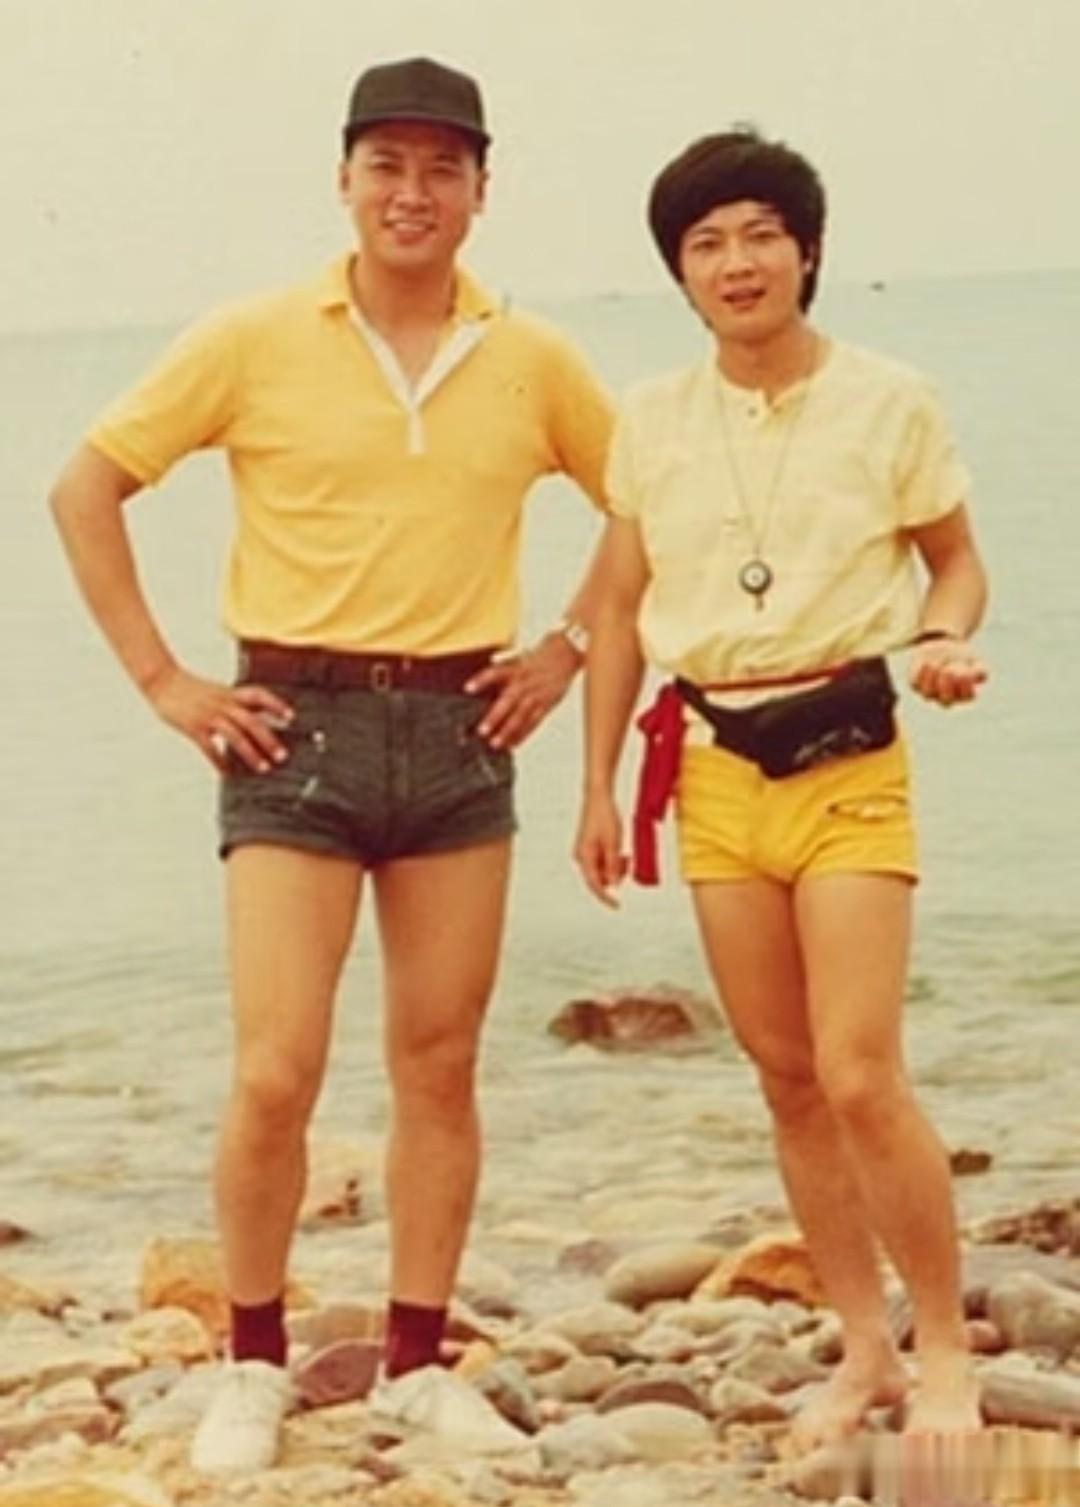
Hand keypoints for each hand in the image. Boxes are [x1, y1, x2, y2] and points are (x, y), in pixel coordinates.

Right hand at [144, 665, 294, 771]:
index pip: (258, 695)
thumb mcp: (218, 690)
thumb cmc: (190, 687)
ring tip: (263, 767)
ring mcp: (208, 715)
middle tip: (282, 755)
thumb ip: (237, 700)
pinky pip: (210, 747)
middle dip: (269, 739)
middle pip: (251, 721)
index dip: (275, 704)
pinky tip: (227, 773)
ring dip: (251, 753)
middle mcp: (223, 703)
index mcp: (230, 693)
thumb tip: (261, 710)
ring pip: (235, 736)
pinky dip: (220, 762)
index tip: (290, 717)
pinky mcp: (194, 727)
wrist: (162, 681)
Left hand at [463, 631, 580, 748]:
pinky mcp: (545, 706)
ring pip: (520, 716)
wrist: (563, 656)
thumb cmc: (536, 661)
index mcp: (514, 670)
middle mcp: (524, 684)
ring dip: (508, 731)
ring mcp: (535, 696)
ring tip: (496, 743)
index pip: (494, 673)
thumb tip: (481, 690)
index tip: (468, 688)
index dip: (481, 680)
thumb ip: (501, 675)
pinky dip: (523, 735)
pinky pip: (533, 723)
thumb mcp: (516, 661)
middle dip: (495, 717)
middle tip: (482, 731)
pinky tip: (512, 744)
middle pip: (508, 701)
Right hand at [574, 788, 628, 907]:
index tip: (616, 905)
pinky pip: (602, 861)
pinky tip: (618, 849)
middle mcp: (581, 857)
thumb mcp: (614, 842)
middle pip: (599, 878)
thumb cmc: (604, 815)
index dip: (606, 897)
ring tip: (623, 852)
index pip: (594, 885)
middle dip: (614, 874)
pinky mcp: (590, 848)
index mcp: (585, 856)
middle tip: (626, 861)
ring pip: (602, 870)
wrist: (598, 798)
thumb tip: (614, 885)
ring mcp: (585, 852)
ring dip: (614, 866)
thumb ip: (613, 865)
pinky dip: (612, 859)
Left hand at [908, 637, 987, 706]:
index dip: (966, 685)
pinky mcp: (915, 684)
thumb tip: (977, 676)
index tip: (965, 670)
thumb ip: (979, 669)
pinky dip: (920, 672)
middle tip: (949, 670)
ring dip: (932, 678)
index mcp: (963, 694)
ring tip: (936, 663)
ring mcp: (929, 692)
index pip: (967, 697)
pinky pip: (915, 683)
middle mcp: (946, 697)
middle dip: (947, 686)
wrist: (940, 647)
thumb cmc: (960, 656)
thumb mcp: (972, 660)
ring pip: (928, 694)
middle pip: (946, 701)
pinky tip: (926, 661)